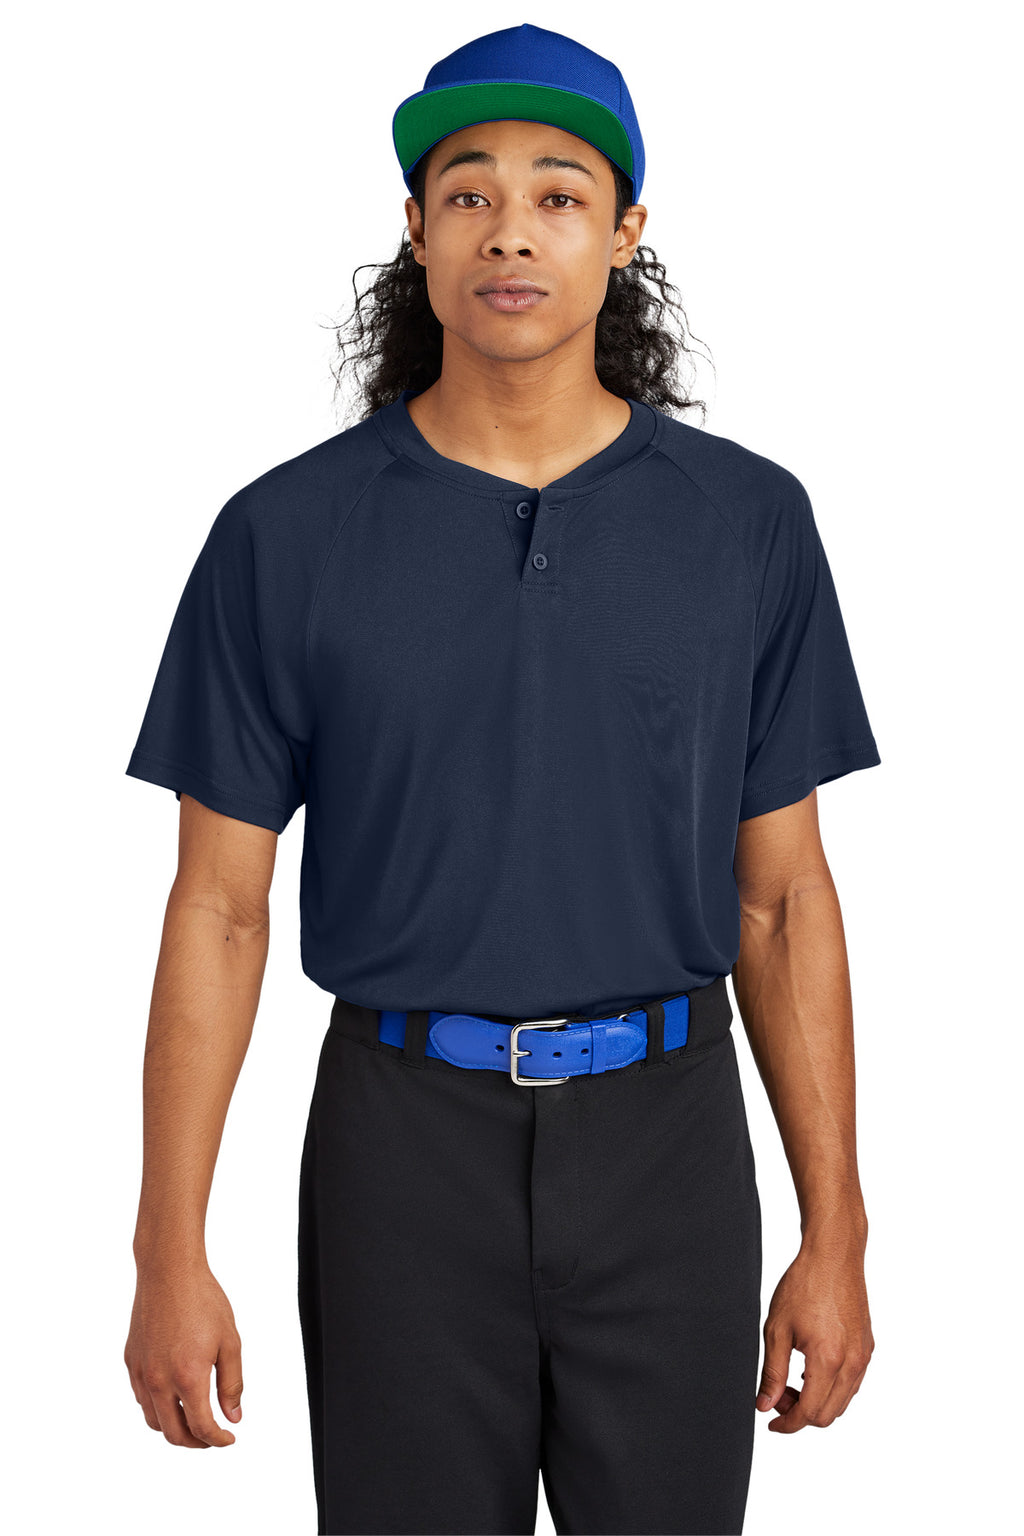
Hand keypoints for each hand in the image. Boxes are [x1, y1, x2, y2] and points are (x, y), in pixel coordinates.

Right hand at [125, 1259, 243, 1446]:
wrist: (169, 1270)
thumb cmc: (203, 1300)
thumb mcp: (230, 1342)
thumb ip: (232, 1384)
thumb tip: (233, 1417)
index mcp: (188, 1377)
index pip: (201, 1427)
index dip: (218, 1440)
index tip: (229, 1438)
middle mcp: (159, 1381)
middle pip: (173, 1434)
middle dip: (195, 1443)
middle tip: (212, 1438)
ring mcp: (141, 1372)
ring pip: (153, 1419)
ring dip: (173, 1428)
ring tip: (193, 1421)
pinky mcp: (131, 1360)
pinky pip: (141, 1397)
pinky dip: (157, 1408)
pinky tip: (173, 1397)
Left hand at [756, 1237, 873, 1431]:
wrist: (833, 1256)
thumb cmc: (803, 1285)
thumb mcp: (777, 1329)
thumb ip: (772, 1372)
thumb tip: (765, 1405)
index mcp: (828, 1360)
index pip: (809, 1413)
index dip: (787, 1423)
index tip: (771, 1421)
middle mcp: (852, 1363)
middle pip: (828, 1415)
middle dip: (800, 1414)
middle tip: (777, 1395)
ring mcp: (863, 1356)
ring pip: (842, 1402)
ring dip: (817, 1402)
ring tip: (791, 1380)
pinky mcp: (867, 1347)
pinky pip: (852, 1383)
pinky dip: (832, 1388)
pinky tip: (811, 1369)